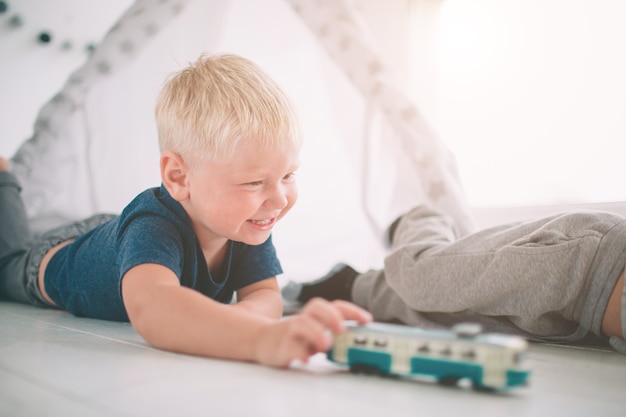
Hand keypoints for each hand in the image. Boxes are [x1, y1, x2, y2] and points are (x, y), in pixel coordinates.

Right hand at [254, 298, 371, 367]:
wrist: (259, 340)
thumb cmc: (294, 338)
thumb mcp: (315, 334)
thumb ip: (332, 335)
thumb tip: (358, 344)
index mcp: (315, 316)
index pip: (335, 306)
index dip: (352, 311)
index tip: (367, 320)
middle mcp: (303, 320)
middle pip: (316, 307)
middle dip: (331, 316)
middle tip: (342, 330)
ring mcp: (290, 331)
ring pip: (301, 324)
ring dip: (316, 332)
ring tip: (325, 345)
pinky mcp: (279, 346)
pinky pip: (288, 347)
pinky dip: (298, 352)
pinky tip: (306, 359)